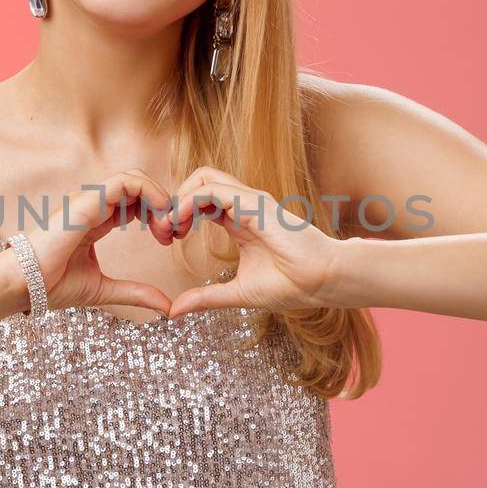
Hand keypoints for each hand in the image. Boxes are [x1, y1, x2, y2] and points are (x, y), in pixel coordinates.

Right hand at [6, 169, 177, 316]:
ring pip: (134, 178)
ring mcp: (89, 200)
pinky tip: (159, 217)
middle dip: (163, 204)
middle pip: (138, 186)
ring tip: (166, 226)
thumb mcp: (104, 290)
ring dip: (159, 197)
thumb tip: (166, 308)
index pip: (133, 202)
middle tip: (174, 232)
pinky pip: (125, 181)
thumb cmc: (51, 285)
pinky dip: (150, 192)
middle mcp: (92, 206)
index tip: (169, 239)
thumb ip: (136, 293)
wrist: (23, 285)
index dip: (157, 214)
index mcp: (95, 220)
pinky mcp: (87, 201)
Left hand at [164, 167, 341, 318]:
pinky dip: (190, 202)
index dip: (179, 213)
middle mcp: (244, 204)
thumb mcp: (237, 293)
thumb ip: (206, 297)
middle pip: (199, 180)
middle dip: (174, 200)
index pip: (201, 199)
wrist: (323, 281)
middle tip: (163, 231)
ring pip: (203, 177)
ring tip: (170, 227)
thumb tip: (173, 310)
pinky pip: (213, 189)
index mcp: (240, 219)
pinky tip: (180, 225)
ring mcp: (251, 200)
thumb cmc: (292, 285)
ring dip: (179, 198)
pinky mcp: (255, 203)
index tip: (166, 238)